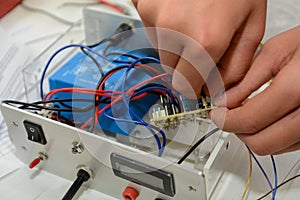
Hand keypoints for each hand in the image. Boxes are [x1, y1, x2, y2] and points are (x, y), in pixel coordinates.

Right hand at [132, 0, 266, 97]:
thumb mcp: (251, 24)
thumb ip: (236, 64)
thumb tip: (218, 87)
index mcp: (204, 40)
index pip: (186, 85)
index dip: (193, 85)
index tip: (196, 82)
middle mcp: (174, 30)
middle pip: (171, 69)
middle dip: (185, 63)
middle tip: (199, 42)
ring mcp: (154, 15)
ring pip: (160, 49)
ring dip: (174, 43)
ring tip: (191, 19)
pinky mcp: (143, 4)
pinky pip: (151, 29)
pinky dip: (163, 25)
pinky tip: (180, 10)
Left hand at [212, 26, 299, 154]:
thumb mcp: (277, 50)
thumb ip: (247, 79)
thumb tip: (223, 101)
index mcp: (298, 88)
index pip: (250, 120)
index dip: (225, 120)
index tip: (216, 114)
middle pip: (261, 143)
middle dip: (237, 130)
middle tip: (228, 115)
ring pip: (275, 148)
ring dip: (254, 134)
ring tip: (248, 113)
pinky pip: (289, 145)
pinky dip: (272, 135)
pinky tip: (268, 117)